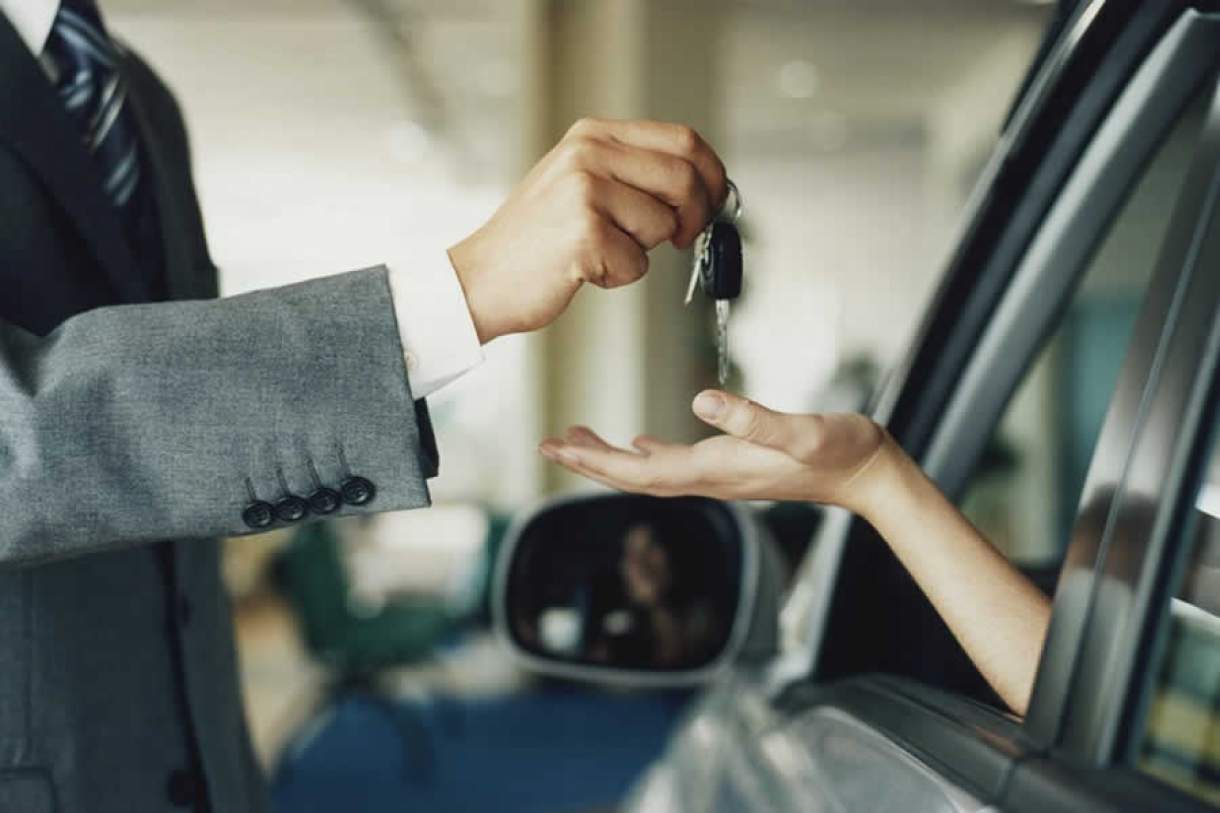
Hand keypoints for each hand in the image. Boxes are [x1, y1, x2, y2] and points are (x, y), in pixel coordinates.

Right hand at [448, 118, 727, 343]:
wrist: (480, 277)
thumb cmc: (534, 239)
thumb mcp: (579, 182)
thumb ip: (631, 173)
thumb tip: (699, 185)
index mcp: (592, 135)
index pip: (682, 140)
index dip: (712, 174)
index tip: (715, 200)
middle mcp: (588, 154)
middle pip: (684, 178)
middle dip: (695, 216)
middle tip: (680, 238)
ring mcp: (585, 192)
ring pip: (663, 225)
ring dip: (643, 251)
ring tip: (601, 252)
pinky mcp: (585, 234)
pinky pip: (637, 263)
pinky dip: (619, 276)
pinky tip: (584, 270)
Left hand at [539, 389, 892, 514]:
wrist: (868, 472)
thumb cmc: (841, 450)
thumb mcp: (802, 430)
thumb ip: (754, 418)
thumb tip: (701, 401)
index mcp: (718, 469)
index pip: (642, 471)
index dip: (597, 460)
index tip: (559, 447)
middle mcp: (712, 476)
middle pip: (634, 477)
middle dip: (589, 461)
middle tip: (547, 443)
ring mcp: (721, 473)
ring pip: (649, 470)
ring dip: (610, 457)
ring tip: (576, 439)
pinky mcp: (733, 464)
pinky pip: (675, 463)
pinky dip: (646, 455)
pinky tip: (637, 443)